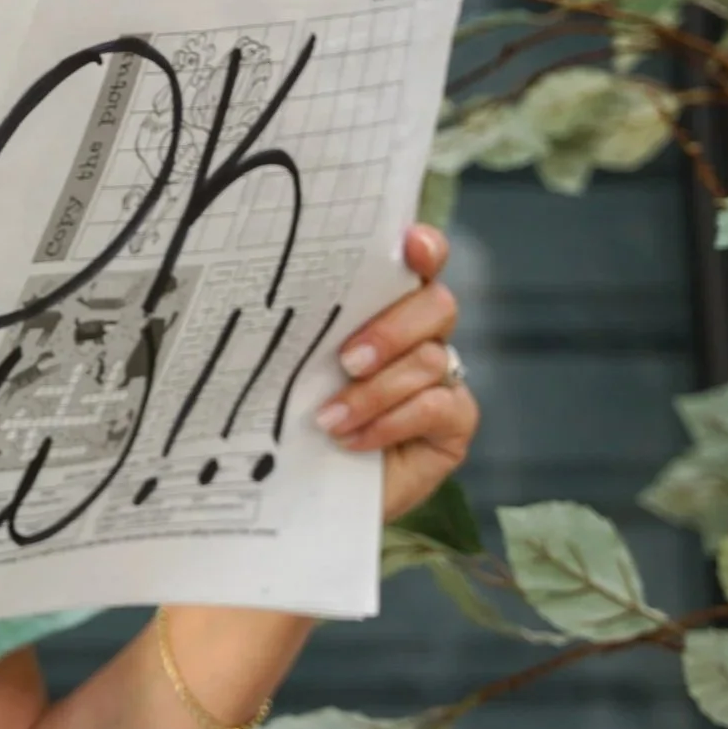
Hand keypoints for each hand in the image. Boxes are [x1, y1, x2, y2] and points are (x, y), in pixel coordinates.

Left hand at [316, 223, 477, 522]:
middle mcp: (422, 333)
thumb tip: (272, 298)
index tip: (411, 244)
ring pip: (428, 360)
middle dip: (391, 330)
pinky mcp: (455, 422)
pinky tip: (353, 439)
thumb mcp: (293, 365)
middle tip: (346, 360)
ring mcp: (444, 377)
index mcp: (383, 305)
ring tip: (329, 417)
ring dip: (375, 391)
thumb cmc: (297, 413)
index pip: (420, 261)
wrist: (308, 484)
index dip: (425, 248)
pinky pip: (438, 406)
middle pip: (436, 306)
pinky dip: (390, 422)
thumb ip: (306, 329)